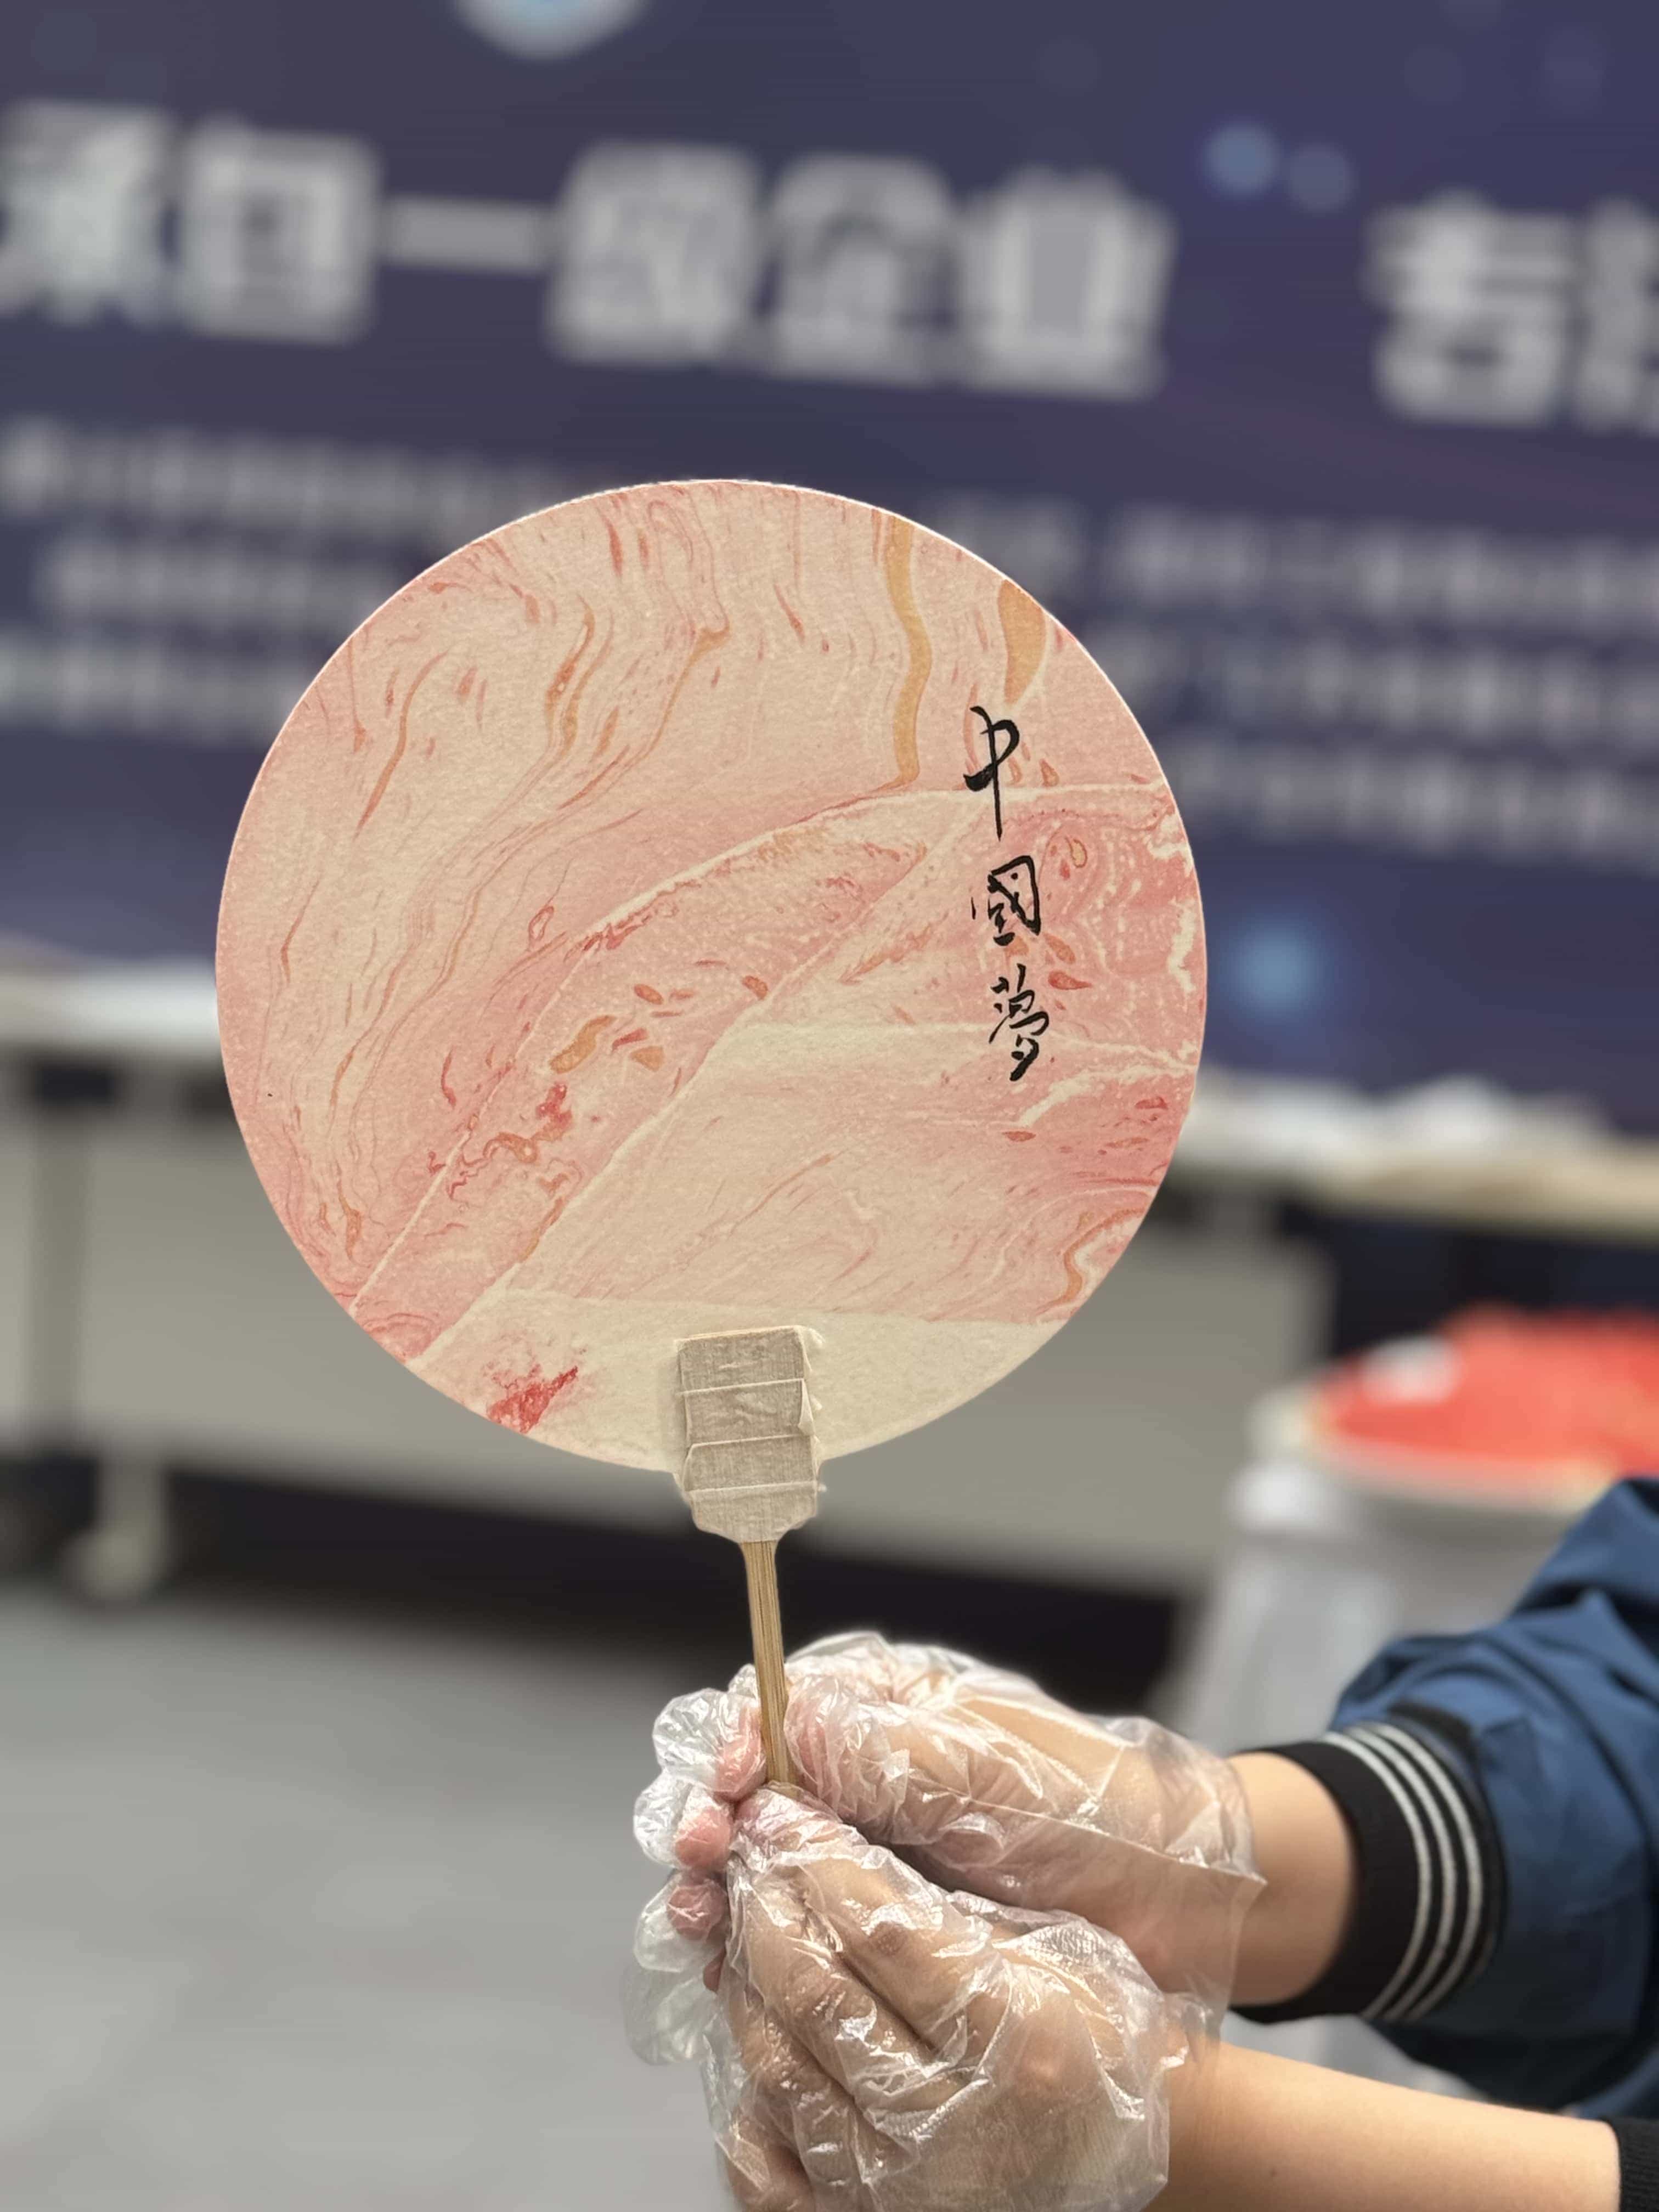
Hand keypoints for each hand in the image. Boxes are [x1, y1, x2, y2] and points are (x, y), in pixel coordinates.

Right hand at [639, 1634, 1259, 2015]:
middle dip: (713, 1824)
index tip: (726, 1792)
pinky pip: (800, 1924)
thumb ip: (888, 1752)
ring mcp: (870, 1847)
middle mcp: (865, 1772)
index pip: (777, 1711)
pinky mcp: (881, 1918)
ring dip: (722, 1889)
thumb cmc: (1092, 1811)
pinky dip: (759, 1943)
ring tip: (700, 1924)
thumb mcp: (990, 1770)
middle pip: (753, 1789)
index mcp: (887, 1708)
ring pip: (764, 1860)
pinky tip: (733, 1970)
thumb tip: (789, 1727)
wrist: (1173, 1899)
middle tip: (697, 1863)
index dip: (737, 1747)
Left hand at [707, 1791, 1194, 2211]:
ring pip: (780, 2071)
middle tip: (747, 1856)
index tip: (782, 1814)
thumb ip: (952, 1912)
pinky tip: (760, 2042)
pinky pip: (769, 2171)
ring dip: (746, 1987)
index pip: (883, 1933)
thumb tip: (832, 1852)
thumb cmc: (1097, 2042)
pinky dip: (749, 2101)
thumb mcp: (1054, 1952)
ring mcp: (901, 2189)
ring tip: (745, 1931)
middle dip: (767, 1909)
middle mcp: (951, 2124)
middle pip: (818, 1997)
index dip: (818, 1860)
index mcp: (1015, 2039)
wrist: (1128, 2161)